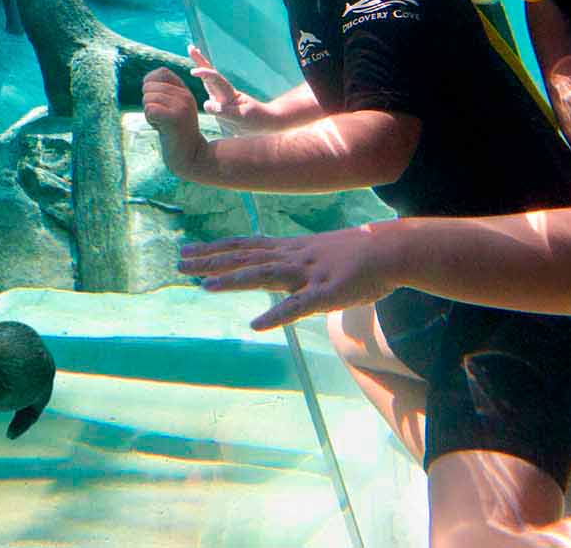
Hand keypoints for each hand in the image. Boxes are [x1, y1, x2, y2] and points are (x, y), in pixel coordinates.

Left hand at [141, 67, 207, 175]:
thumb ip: (163, 94)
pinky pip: (150, 109)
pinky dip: (150, 120)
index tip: (155, 101)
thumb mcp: (173, 109)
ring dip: (149, 113)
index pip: (161, 72)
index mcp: (184, 91)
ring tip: (162, 124)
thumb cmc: (175, 133)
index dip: (150, 83)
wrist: (190, 157)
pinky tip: (160, 128)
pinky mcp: (175, 118)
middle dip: (148, 103)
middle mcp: (185, 96)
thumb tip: (146, 81)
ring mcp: (181, 106)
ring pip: (148, 99)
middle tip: (160, 118)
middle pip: (149, 86)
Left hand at [179, 223, 402, 330]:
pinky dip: (276, 315)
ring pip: (264, 276)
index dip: (216, 249)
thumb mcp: (319, 256)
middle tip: (180, 263)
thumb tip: (279, 273)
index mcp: (290, 249)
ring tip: (205, 287)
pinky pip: (298, 307)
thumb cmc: (359, 256)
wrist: (391, 249)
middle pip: (245, 257)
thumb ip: (297, 265)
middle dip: (211, 261)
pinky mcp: (325, 294)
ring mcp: (308, 274)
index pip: (246, 246)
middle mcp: (293, 257)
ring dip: (234, 282)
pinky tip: (257, 324)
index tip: (189, 251)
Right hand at [186, 46, 259, 126]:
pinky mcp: (219, 107)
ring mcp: (220, 100)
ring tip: (193, 51)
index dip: (204, 74)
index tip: (193, 72)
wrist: (265, 124)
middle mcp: (223, 94)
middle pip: (210, 74)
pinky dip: (204, 79)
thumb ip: (223, 112)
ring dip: (201, 67)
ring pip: (208, 80)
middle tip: (190, 47)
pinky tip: (201, 75)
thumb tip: (205, 104)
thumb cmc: (255, 120)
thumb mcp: (240, 118)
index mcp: (229, 94)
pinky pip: (209, 90)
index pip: (215, 79)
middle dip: (200, 61)